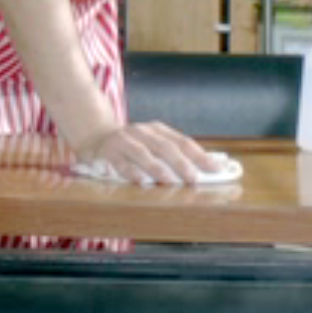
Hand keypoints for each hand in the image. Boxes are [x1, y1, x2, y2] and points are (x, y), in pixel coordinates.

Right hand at [77, 121, 218, 185]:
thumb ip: (173, 156)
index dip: (200, 155)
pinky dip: (131, 172)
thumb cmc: (131, 146)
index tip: (216, 169)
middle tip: (193, 179)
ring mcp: (124, 140)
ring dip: (157, 168)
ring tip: (170, 181)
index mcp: (156, 130)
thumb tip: (205, 171)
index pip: (182, 142)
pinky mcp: (108, 151)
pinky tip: (141, 182)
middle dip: (181, 163)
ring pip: (143, 153)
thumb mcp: (152, 144)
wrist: (95, 136)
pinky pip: (121, 163)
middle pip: (164, 147)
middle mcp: (141, 132)